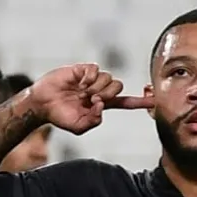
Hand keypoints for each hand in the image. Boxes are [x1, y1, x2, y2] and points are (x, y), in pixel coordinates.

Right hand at [29, 63, 153, 134]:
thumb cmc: (60, 116)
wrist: (42, 104)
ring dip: (97, 88)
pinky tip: (79, 84)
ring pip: (108, 78)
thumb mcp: (79, 127)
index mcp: (102, 104)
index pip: (125, 102)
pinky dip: (89, 78)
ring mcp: (91, 79)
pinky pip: (95, 70)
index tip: (154, 100)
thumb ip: (94, 121)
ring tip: (83, 93)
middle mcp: (99, 90)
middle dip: (107, 95)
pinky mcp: (82, 70)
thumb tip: (101, 106)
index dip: (139, 101)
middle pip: (118, 87)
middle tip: (92, 100)